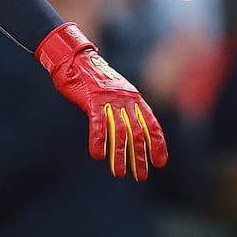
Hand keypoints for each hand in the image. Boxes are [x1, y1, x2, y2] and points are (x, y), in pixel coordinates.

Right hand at [36, 23, 167, 178]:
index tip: (160, 163)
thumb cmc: (94, 81)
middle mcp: (126, 99)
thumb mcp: (115, 95)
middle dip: (139, 156)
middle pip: (137, 132)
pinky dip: (99, 140)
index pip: (152, 124)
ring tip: (119, 174)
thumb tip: (128, 135)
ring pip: (120, 132)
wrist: (76, 60)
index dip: (157, 144)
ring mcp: (110, 99)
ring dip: (120, 155)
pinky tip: (98, 156)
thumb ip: (123, 111)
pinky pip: (98, 123)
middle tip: (141, 176)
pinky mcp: (93, 100)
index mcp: (134, 98)